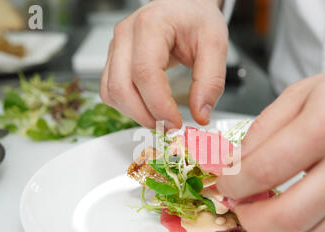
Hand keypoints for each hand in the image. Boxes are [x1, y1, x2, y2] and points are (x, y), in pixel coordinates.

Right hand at [100, 0, 227, 128]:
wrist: (184, 6)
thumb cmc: (196, 19)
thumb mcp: (215, 45)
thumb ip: (211, 82)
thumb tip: (200, 115)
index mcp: (151, 25)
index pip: (145, 74)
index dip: (159, 106)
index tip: (177, 123)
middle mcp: (126, 35)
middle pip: (121, 87)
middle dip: (145, 115)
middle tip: (169, 126)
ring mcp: (116, 47)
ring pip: (111, 92)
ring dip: (135, 114)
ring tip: (161, 118)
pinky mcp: (114, 60)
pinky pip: (109, 91)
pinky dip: (126, 107)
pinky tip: (147, 108)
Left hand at [217, 56, 324, 231]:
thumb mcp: (302, 93)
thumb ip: (263, 129)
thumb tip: (236, 164)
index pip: (263, 171)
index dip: (232, 183)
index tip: (223, 182)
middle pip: (286, 217)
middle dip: (249, 218)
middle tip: (239, 205)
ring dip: (276, 228)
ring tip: (266, 206)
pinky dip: (305, 228)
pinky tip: (299, 206)